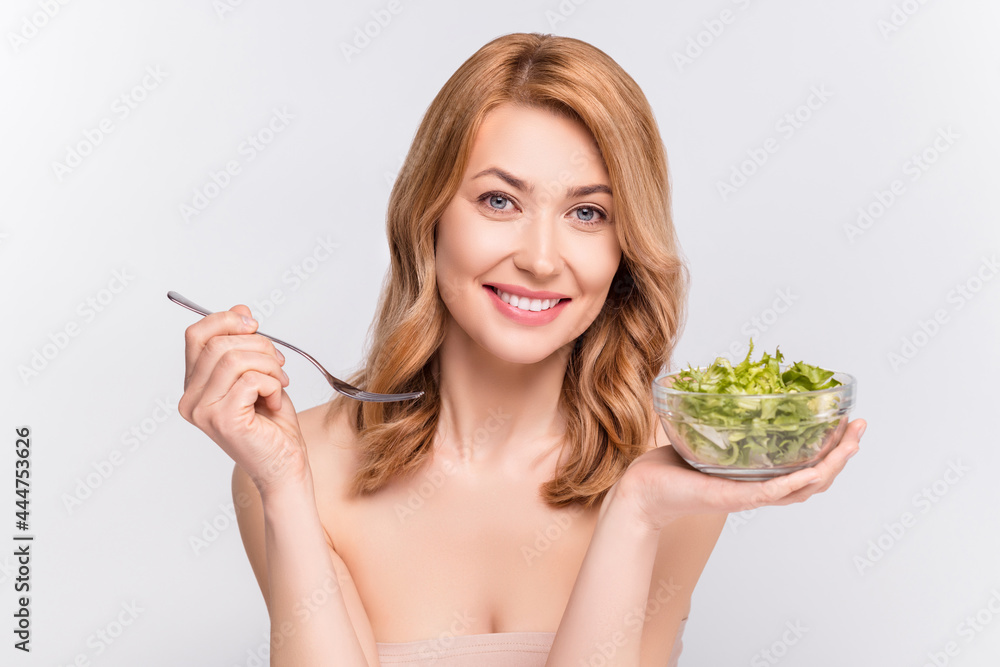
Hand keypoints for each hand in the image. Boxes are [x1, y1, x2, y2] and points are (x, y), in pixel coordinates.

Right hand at [178, 303, 310, 496]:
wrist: (284, 465)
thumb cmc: (272, 425)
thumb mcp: (260, 374)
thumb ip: (245, 344)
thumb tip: (241, 311)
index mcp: (194, 385)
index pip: (196, 335)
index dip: (226, 320)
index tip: (254, 326)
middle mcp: (191, 399)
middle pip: (218, 343)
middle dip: (259, 345)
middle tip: (278, 363)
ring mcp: (203, 411)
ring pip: (235, 358)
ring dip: (269, 365)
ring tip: (280, 383)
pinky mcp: (223, 421)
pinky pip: (250, 380)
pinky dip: (272, 384)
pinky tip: (275, 401)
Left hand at [615, 419, 866, 531]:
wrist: (643, 491)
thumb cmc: (670, 467)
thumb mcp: (704, 435)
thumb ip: (721, 414)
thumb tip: (724, 378)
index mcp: (758, 474)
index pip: (805, 466)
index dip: (831, 449)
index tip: (849, 425)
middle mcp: (760, 487)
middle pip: (816, 476)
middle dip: (843, 452)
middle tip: (860, 426)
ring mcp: (750, 495)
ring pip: (804, 485)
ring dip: (832, 464)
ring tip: (851, 442)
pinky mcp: (735, 497)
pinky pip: (774, 491)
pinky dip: (797, 481)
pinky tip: (816, 469)